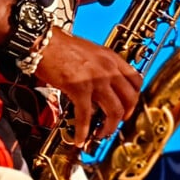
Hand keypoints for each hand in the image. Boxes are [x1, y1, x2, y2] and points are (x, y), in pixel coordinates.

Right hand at [36, 28, 141, 147]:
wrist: (44, 42)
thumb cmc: (61, 45)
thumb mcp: (90, 51)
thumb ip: (101, 66)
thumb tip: (103, 86)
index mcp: (111, 57)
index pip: (136, 80)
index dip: (134, 97)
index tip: (128, 106)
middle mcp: (108, 68)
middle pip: (130, 98)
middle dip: (125, 115)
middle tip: (116, 123)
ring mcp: (96, 78)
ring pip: (114, 110)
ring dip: (109, 127)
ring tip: (101, 133)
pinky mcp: (79, 88)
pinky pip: (86, 116)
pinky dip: (83, 130)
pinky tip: (80, 138)